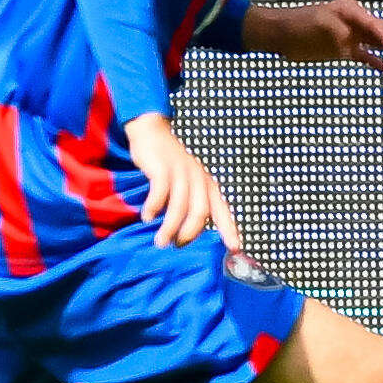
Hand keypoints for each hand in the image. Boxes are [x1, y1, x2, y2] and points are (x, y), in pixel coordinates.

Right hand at [124, 112, 239, 250]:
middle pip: (200, 212)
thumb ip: (190, 204)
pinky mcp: (163, 168)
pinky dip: (154, 207)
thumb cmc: (170, 166)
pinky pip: (160, 192)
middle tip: (177, 245)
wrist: (153, 133)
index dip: (229, 229)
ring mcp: (181, 172)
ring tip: (161, 241)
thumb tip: (186, 236)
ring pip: (179, 206)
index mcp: (208, 185)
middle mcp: (198, 178)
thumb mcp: (187, 183)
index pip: (222, 210)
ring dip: (169, 227)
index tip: (235, 248)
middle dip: (189, 233)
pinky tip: (148, 217)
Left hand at [244, 0, 382, 72]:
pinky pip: (366, 55)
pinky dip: (378, 62)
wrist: (281, 34)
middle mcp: (355, 21)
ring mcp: (352, 35)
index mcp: (351, 11)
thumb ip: (339, 34)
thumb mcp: (319, 27)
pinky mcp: (345, 48)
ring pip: (380, 43)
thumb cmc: (299, 28)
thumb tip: (354, 42)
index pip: (375, 25)